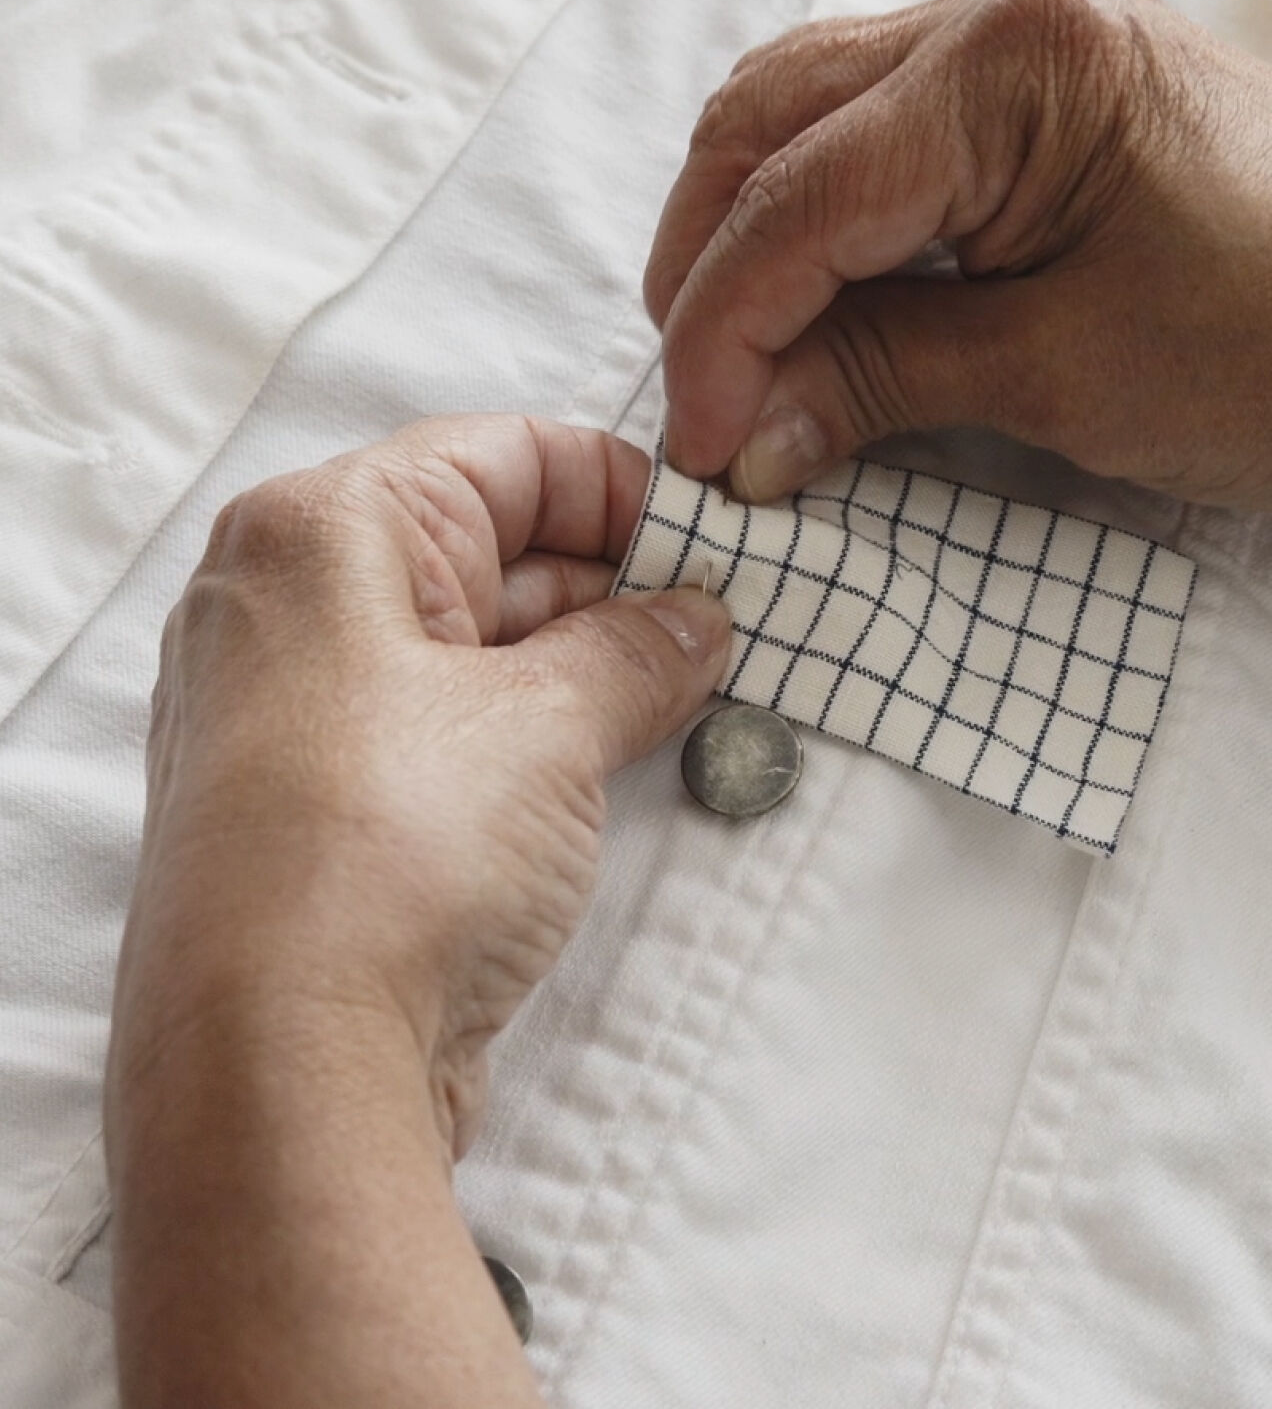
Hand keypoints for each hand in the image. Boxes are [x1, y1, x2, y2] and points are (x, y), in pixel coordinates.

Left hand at [106, 416, 728, 1408]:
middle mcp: (295, 604)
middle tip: (733, 622)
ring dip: (591, 664)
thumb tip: (697, 619)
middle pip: (493, 546)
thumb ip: (639, 649)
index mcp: (324, 531)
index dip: (628, 489)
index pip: (507, 455)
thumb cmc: (388, 851)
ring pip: (479, 644)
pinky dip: (541, 729)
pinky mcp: (329, 803)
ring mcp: (304, 708)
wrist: (283, 1070)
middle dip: (621, 584)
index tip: (720, 540)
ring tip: (702, 687)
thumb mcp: (548, 722)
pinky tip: (630, 747)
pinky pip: (455, 726)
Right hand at [646, 0, 1271, 510]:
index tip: (699, 448)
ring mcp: (1022, 35)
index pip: (798, 196)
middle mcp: (1004, 11)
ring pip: (807, 116)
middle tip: (700, 401)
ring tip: (737, 358)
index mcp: (1016, 62)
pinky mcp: (1040, 85)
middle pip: (770, 122)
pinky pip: (878, 135)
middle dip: (710, 267)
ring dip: (751, 236)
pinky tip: (813, 302)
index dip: (722, 333)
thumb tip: (745, 436)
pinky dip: (823, 221)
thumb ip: (882, 381)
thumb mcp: (1066, 378)